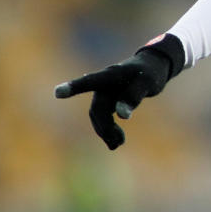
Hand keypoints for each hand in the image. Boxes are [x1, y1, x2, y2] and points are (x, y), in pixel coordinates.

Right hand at [55, 33, 183, 149]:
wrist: (152, 67)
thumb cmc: (150, 72)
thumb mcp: (147, 82)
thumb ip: (133, 96)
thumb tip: (121, 116)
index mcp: (112, 75)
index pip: (91, 81)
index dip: (74, 87)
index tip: (58, 93)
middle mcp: (104, 85)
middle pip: (97, 108)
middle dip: (104, 127)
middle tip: (119, 143)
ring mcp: (105, 93)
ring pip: (99, 115)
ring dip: (106, 131)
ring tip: (118, 144)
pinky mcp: (109, 101)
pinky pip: (104, 118)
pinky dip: (108, 130)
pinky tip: (115, 143)